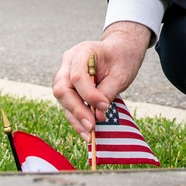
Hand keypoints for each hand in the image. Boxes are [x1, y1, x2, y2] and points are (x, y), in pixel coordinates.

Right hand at [53, 22, 151, 139]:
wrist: (120, 50)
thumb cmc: (122, 59)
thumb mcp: (121, 74)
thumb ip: (108, 92)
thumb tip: (97, 115)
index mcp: (82, 52)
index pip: (77, 76)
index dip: (89, 95)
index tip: (104, 107)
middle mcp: (68, 61)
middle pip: (63, 88)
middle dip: (76, 109)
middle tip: (91, 127)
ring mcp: (65, 73)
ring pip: (62, 98)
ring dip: (74, 117)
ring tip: (89, 135)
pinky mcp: (68, 85)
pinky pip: (67, 103)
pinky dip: (76, 117)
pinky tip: (85, 131)